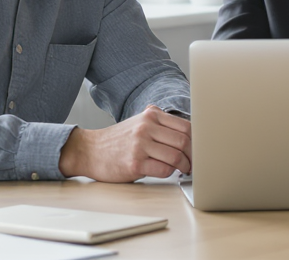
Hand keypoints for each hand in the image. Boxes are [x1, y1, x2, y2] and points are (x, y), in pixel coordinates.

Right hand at [59, 106, 191, 181]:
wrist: (89, 151)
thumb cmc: (117, 140)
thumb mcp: (138, 122)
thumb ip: (159, 123)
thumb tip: (189, 133)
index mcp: (150, 115)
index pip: (186, 126)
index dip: (197, 140)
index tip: (199, 149)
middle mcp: (145, 128)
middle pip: (184, 141)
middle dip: (193, 155)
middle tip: (193, 163)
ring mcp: (140, 145)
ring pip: (176, 156)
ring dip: (183, 166)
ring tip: (183, 169)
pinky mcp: (134, 164)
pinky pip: (163, 170)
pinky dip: (169, 173)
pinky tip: (165, 172)